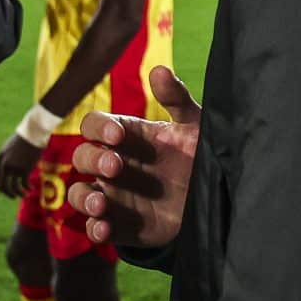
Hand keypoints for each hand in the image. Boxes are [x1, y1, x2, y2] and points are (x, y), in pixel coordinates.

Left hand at [0, 134, 42, 197]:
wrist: (32, 135)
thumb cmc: (23, 140)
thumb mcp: (9, 148)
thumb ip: (6, 159)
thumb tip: (7, 169)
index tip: (5, 190)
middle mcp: (4, 165)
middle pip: (2, 185)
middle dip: (7, 193)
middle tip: (13, 196)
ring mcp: (14, 168)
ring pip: (13, 187)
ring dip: (18, 194)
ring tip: (24, 195)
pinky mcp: (24, 170)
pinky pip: (24, 184)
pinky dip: (27, 188)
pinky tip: (31, 189)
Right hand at [66, 66, 203, 249]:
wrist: (219, 202)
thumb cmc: (202, 157)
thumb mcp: (195, 127)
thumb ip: (178, 100)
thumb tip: (158, 70)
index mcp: (128, 137)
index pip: (95, 125)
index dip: (98, 128)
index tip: (117, 135)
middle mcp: (115, 165)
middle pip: (82, 157)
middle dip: (92, 160)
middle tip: (115, 166)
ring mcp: (116, 197)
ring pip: (80, 193)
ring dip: (83, 198)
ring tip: (100, 205)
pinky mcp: (123, 227)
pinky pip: (97, 229)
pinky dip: (94, 230)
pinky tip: (103, 229)